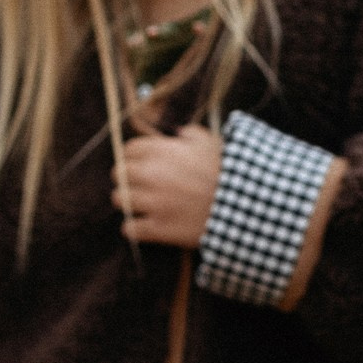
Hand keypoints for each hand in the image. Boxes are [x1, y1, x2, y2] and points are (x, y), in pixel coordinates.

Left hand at [114, 125, 220, 247]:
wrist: (243, 206)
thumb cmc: (229, 172)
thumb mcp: (212, 144)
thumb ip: (190, 134)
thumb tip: (178, 133)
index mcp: (163, 151)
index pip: (129, 149)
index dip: (134, 157)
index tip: (141, 164)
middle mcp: (153, 174)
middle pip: (119, 173)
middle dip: (127, 179)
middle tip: (138, 186)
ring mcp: (154, 202)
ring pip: (119, 199)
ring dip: (127, 202)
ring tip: (140, 206)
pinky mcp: (158, 228)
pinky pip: (129, 228)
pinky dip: (133, 228)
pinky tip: (143, 226)